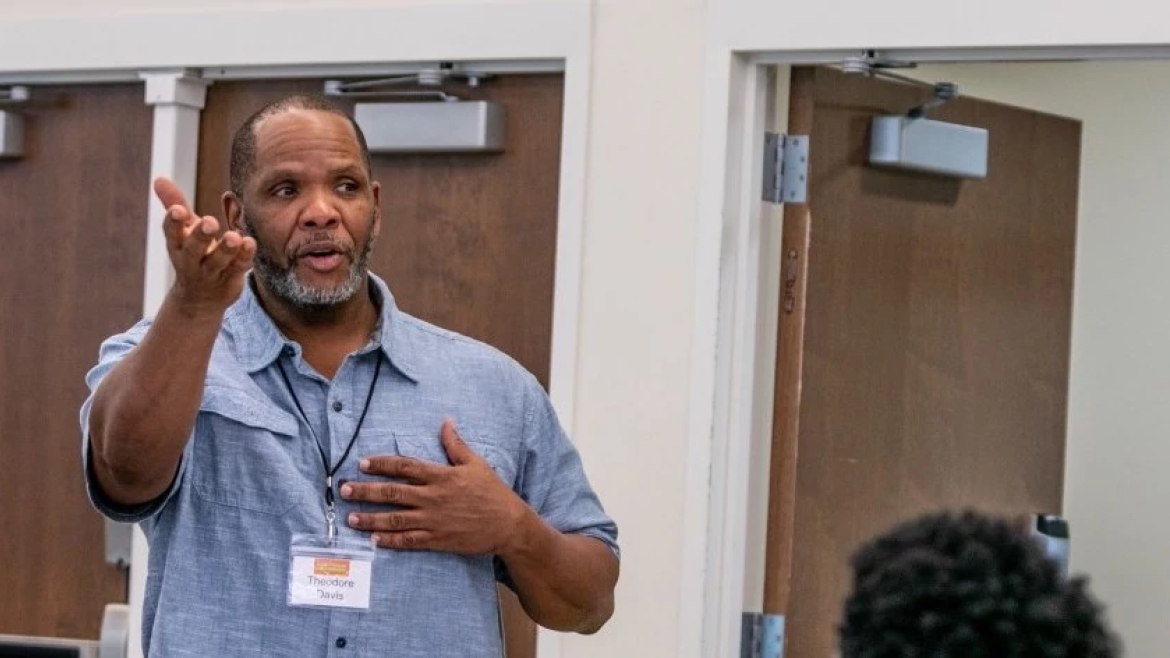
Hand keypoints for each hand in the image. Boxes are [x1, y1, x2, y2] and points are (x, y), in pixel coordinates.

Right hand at [155, 177, 255, 315]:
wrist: (200, 300)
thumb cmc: (192, 253)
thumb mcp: (183, 230)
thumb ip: (174, 204)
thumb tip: (159, 179)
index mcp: (177, 245)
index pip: (171, 233)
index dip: (173, 222)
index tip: (178, 210)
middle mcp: (191, 261)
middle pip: (193, 250)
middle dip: (200, 236)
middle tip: (210, 222)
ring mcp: (211, 273)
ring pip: (217, 262)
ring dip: (225, 249)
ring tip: (234, 237)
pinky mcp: (230, 280)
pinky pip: (238, 268)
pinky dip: (244, 257)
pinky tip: (250, 243)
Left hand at [341, 419, 531, 554]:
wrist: (508, 525)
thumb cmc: (493, 492)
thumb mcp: (476, 464)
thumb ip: (456, 445)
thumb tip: (446, 422)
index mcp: (442, 476)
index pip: (405, 467)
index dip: (382, 464)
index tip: (363, 463)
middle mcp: (433, 498)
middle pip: (393, 492)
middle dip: (365, 491)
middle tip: (344, 490)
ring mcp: (433, 520)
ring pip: (395, 518)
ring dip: (371, 518)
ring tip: (351, 517)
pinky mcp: (437, 540)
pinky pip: (409, 541)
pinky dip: (391, 541)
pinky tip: (375, 540)